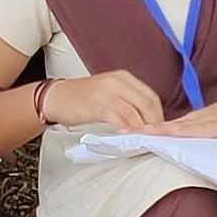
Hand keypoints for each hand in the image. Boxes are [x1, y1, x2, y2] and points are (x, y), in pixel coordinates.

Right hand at [38, 70, 167, 134]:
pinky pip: (119, 118)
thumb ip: (127, 100)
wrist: (57, 97)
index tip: (160, 129)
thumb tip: (147, 119)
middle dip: (154, 123)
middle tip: (155, 138)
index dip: (159, 114)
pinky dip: (127, 129)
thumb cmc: (83, 98)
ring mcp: (107, 92)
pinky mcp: (98, 104)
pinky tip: (129, 137)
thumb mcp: (109, 92)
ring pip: (135, 111)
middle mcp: (118, 81)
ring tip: (145, 140)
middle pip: (147, 103)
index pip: (151, 96)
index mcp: (124, 77)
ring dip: (142, 128)